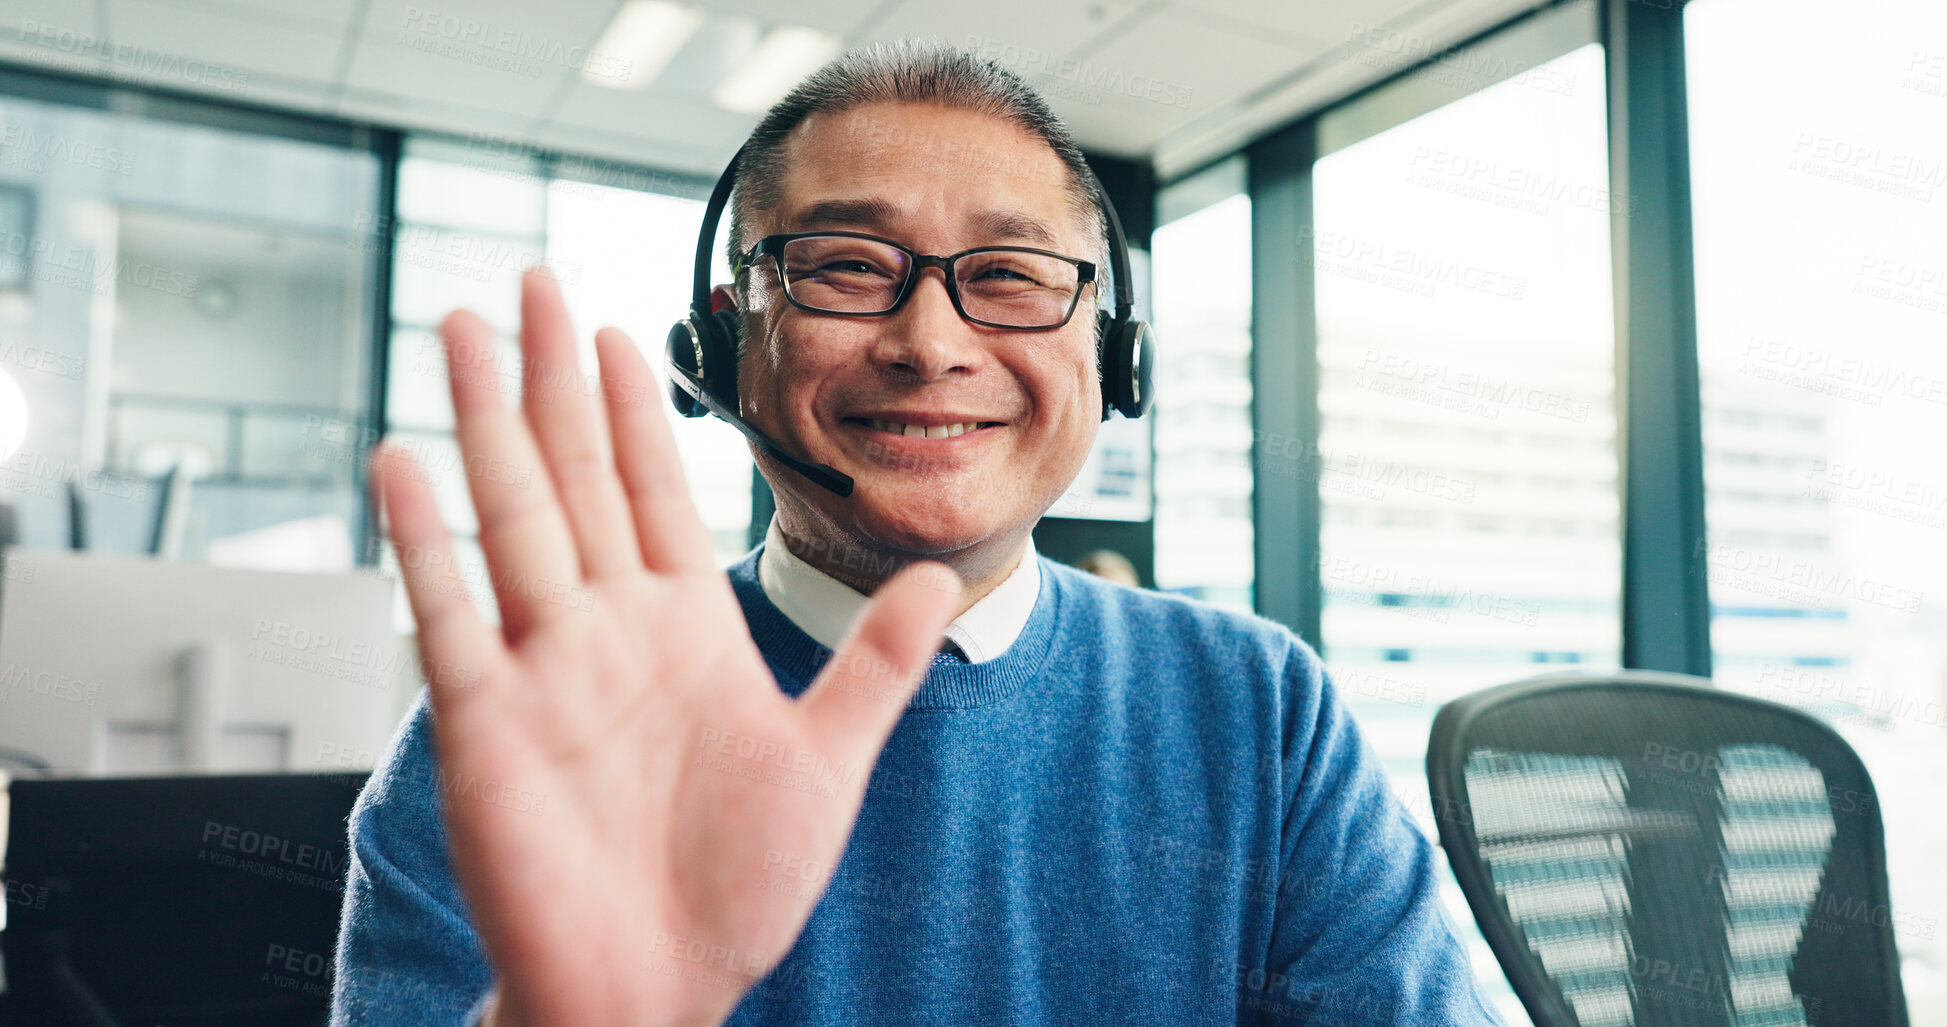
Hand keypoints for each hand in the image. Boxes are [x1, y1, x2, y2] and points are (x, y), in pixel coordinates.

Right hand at [371, 267, 959, 1025]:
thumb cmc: (735, 889)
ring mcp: (541, 666)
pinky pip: (448, 610)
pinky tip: (405, 460)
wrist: (657, 987)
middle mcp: (605, 630)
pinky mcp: (485, 720)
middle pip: (573, 473)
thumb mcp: (830, 762)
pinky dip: (425, 537)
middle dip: (553, 376)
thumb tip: (936, 580)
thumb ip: (877, 667)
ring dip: (486, 421)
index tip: (624, 330)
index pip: (654, 490)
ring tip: (464, 331)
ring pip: (510, 514)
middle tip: (530, 281)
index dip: (638, 409)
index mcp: (684, 630)